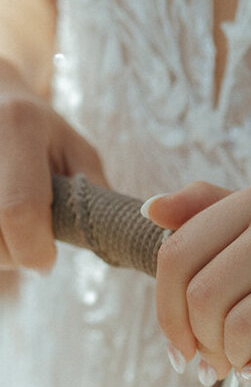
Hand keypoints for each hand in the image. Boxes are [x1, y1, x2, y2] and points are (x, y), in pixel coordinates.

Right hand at [0, 59, 105, 270]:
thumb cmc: (41, 130)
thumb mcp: (77, 151)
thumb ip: (94, 195)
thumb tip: (105, 242)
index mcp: (19, 125)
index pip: (19, 209)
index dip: (34, 249)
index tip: (47, 261)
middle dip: (14, 254)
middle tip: (30, 241)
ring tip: (9, 226)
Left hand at [143, 178, 250, 380]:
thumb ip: (214, 211)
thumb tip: (152, 208)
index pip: (177, 257)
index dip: (166, 313)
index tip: (181, 345)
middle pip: (203, 299)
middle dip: (200, 345)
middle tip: (214, 366)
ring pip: (240, 330)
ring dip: (235, 361)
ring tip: (247, 366)